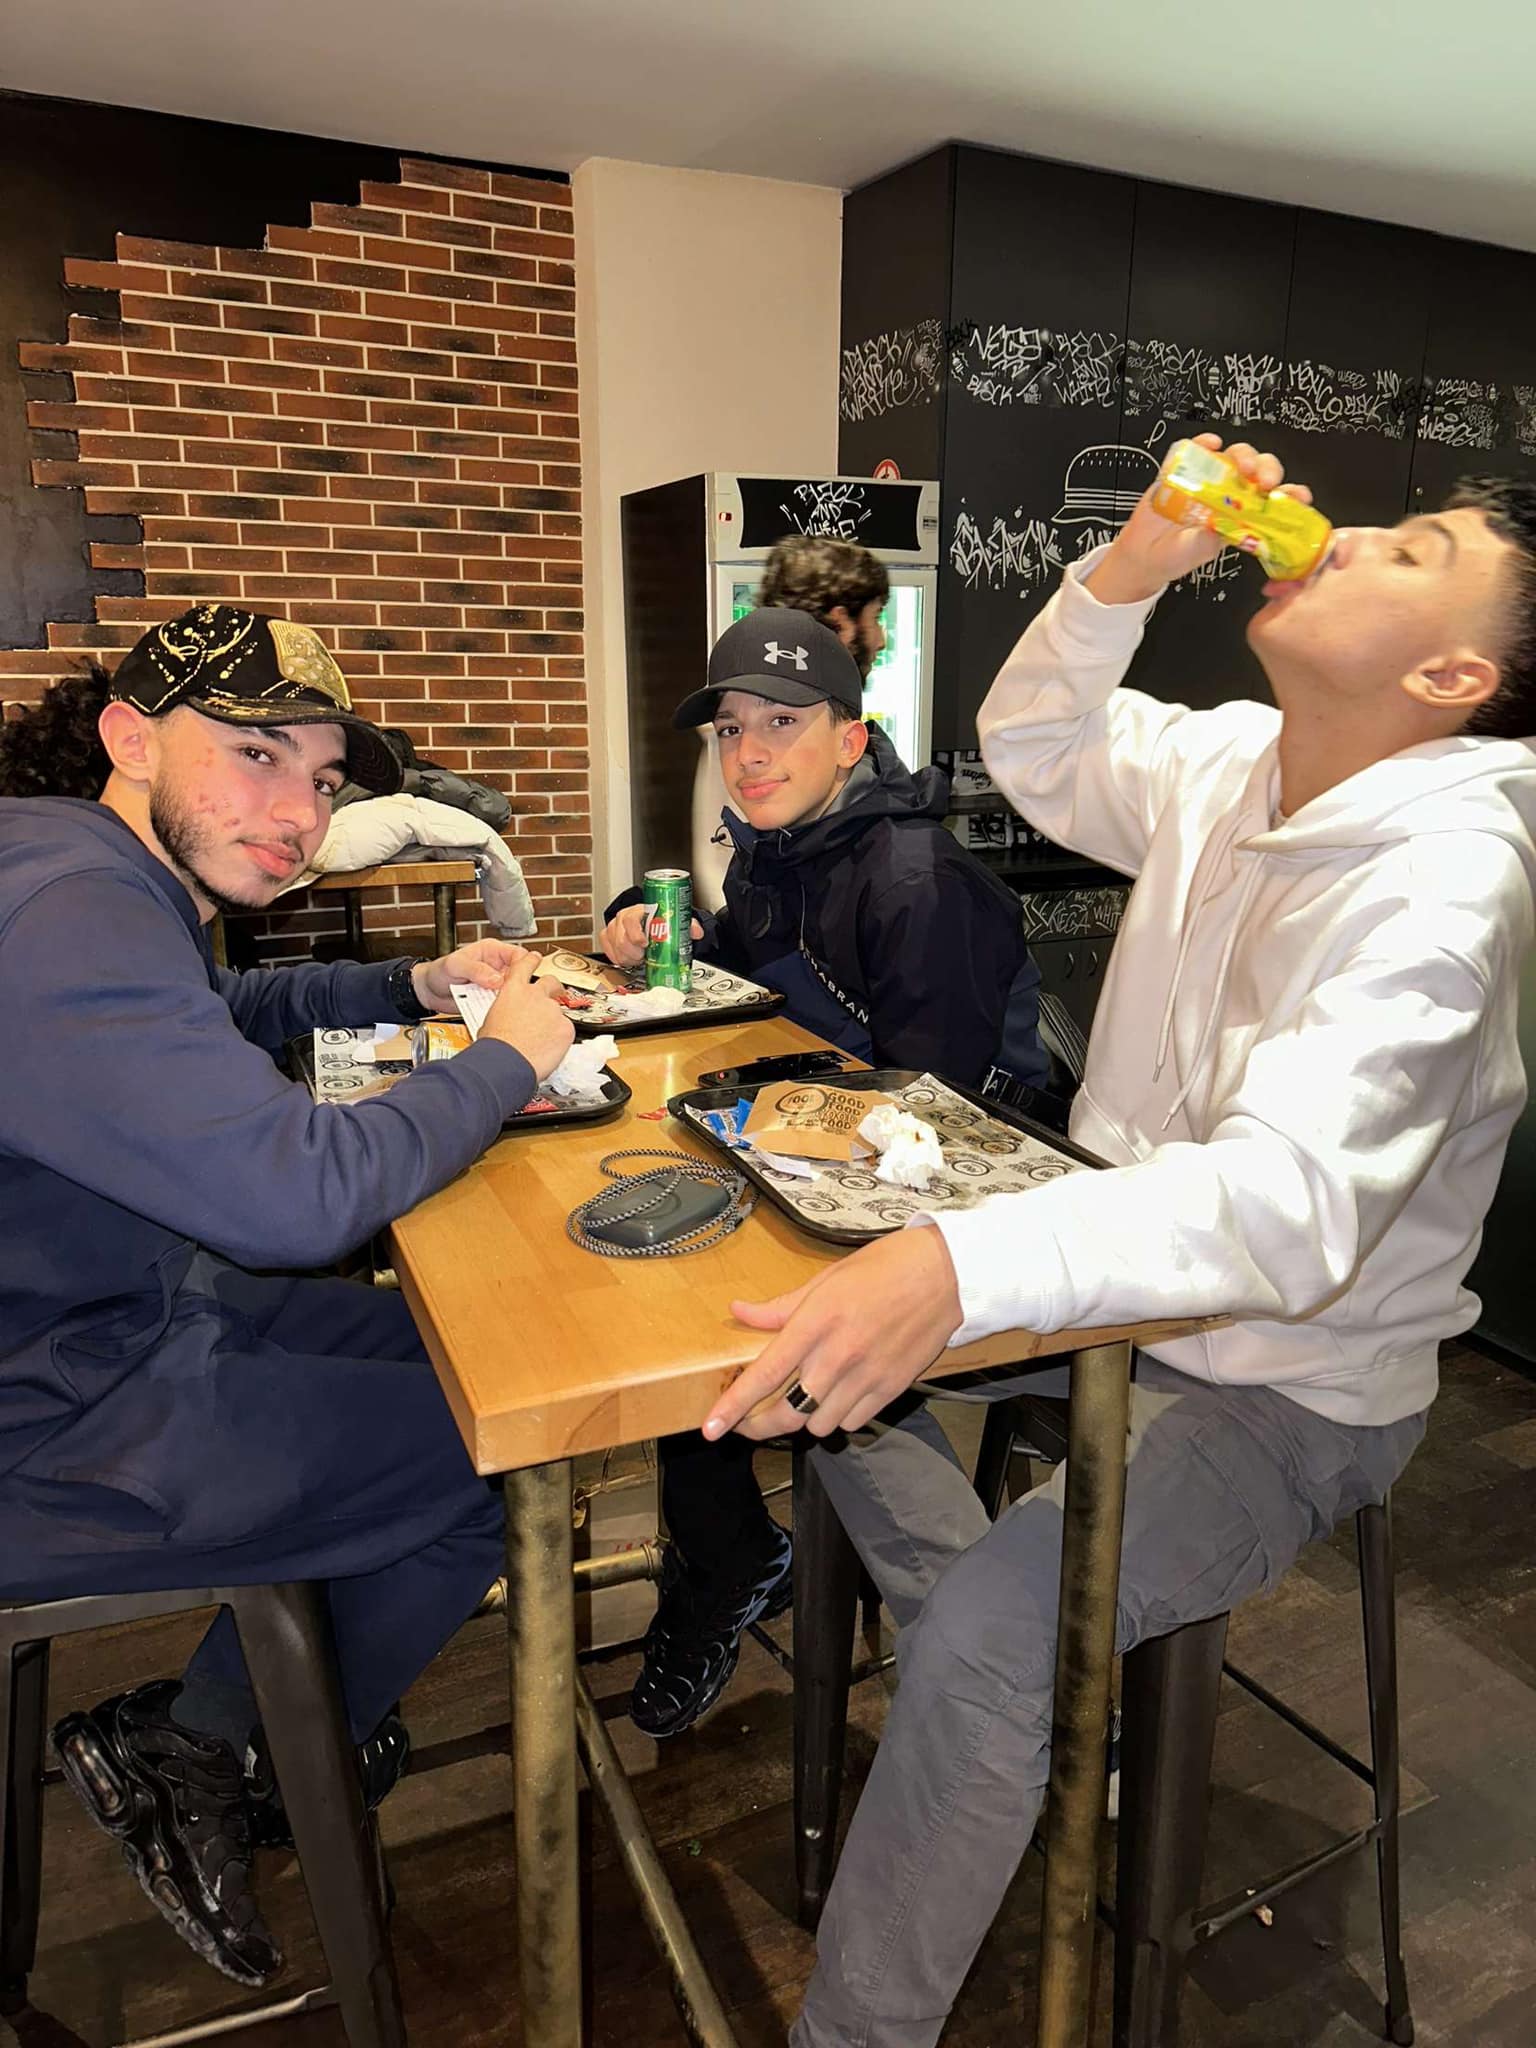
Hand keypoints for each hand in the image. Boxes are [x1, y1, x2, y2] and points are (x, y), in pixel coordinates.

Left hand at [412, 938, 533, 1013]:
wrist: (428, 992)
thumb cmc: (438, 972)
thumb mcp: (455, 965)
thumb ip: (476, 969)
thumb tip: (496, 978)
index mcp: (492, 951)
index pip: (518, 954)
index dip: (522, 965)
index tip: (516, 978)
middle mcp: (497, 967)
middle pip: (521, 975)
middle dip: (518, 985)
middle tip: (508, 994)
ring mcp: (495, 985)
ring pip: (514, 992)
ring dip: (509, 999)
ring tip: (499, 1004)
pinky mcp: (490, 999)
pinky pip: (502, 1005)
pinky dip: (500, 1009)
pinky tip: (493, 1011)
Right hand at [476, 954, 574, 1079]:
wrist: (506, 1064)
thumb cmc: (494, 1046)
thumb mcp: (491, 1019)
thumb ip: (506, 1009)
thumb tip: (508, 1015)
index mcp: (514, 990)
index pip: (525, 965)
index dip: (531, 959)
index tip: (535, 957)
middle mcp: (536, 995)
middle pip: (551, 983)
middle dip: (554, 988)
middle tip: (553, 996)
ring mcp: (553, 1011)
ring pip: (558, 1012)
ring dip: (553, 1023)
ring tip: (541, 1040)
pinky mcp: (566, 1028)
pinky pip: (566, 1031)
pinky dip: (560, 1039)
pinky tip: (547, 1049)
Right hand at [599, 902, 703, 967]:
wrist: (649, 921)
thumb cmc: (659, 920)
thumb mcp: (676, 921)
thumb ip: (688, 925)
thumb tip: (697, 932)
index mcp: (639, 911)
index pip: (630, 920)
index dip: (635, 934)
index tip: (644, 944)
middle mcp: (623, 917)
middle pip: (621, 937)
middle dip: (634, 952)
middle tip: (644, 956)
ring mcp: (614, 927)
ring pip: (615, 947)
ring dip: (628, 957)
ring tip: (639, 957)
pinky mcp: (607, 937)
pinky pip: (608, 950)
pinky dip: (619, 958)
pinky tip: (629, 959)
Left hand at [703, 1225, 964, 1441]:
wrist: (946, 1276)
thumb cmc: (885, 1268)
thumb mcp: (825, 1279)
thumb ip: (781, 1307)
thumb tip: (741, 1312)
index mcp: (816, 1323)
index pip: (764, 1374)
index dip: (733, 1406)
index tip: (711, 1428)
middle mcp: (838, 1356)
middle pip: (787, 1415)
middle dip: (759, 1427)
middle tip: (747, 1423)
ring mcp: (866, 1377)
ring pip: (818, 1425)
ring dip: (804, 1418)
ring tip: (802, 1399)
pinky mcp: (890, 1390)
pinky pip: (850, 1423)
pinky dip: (837, 1417)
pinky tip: (837, 1397)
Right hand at [1086, 434, 1313, 604]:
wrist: (1142, 555)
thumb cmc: (1175, 556)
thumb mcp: (1196, 554)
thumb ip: (1208, 539)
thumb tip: (1219, 526)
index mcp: (1243, 515)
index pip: (1274, 500)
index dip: (1290, 494)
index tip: (1298, 496)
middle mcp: (1230, 494)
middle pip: (1259, 470)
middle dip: (1267, 470)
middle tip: (1264, 481)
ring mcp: (1208, 480)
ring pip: (1235, 456)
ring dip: (1243, 456)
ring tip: (1240, 466)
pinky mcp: (1183, 471)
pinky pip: (1196, 449)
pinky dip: (1204, 442)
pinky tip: (1210, 444)